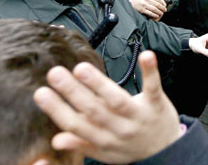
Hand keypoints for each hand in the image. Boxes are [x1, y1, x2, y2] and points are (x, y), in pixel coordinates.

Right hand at [32, 51, 180, 162]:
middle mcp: (119, 129)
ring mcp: (139, 116)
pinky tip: (146, 55)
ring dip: (99, 84)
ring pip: (117, 100)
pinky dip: (150, 71)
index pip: (76, 125)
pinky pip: (153, 87)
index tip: (40, 92)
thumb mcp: (105, 151)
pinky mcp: (157, 104)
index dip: (57, 110)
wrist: (167, 151)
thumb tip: (56, 140)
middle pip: (93, 110)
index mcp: (103, 140)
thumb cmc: (130, 147)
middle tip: (55, 73)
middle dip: (72, 92)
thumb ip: (82, 143)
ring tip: (82, 68)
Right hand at [128, 0, 166, 20]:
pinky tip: (157, 15)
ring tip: (162, 13)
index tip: (165, 5)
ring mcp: (144, 4)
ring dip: (159, 12)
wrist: (128, 1)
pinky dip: (154, 14)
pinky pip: (150, 12)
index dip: (162, 3)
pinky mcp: (142, 9)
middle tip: (165, 10)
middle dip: (162, 8)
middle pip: (157, 4)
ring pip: (154, 9)